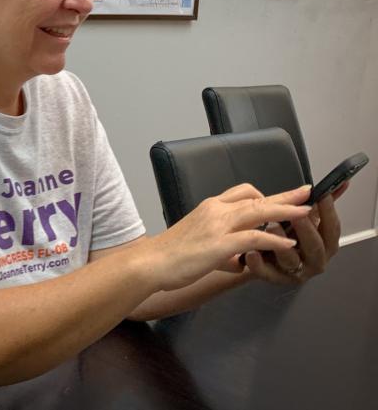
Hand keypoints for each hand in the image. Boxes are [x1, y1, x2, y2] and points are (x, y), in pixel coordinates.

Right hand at [145, 183, 311, 291]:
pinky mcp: (219, 244)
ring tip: (306, 213)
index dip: (266, 194)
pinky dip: (274, 238)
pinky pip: (254, 236)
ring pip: (259, 211)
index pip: (242, 192)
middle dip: (285, 195)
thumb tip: (237, 258)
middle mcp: (215, 210)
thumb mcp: (198, 241)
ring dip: (286, 211)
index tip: (283, 195)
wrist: (150, 263)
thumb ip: (220, 244)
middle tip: (306, 192)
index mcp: (209, 207)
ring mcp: (217, 226)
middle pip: (256, 197)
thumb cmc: (170, 255)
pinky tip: (288, 243)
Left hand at [243, 188, 341, 283]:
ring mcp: (294, 271)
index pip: (332, 229)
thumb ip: (321, 205)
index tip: (322, 196)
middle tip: (298, 214)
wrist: (264, 256)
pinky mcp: (273, 278)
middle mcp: (314, 260)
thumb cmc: (289, 235)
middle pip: (315, 246)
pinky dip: (259, 263)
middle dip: (307, 228)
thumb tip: (341, 183)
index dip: (329, 212)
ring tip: (270, 227)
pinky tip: (251, 254)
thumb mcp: (306, 219)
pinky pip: (267, 273)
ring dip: (281, 242)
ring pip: (290, 259)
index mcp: (325, 245)